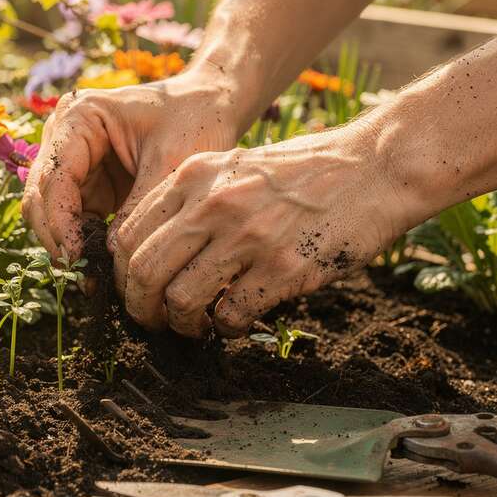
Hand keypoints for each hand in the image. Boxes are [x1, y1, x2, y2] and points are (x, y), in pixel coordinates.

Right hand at [22, 65, 253, 261]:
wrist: (212, 107)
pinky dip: (83, 242)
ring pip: (51, 213)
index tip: (77, 256)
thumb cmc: (195, 120)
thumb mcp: (170, 163)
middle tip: (83, 275)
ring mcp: (73, 161)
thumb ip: (138, 207)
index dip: (60, 221)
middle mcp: (64, 136)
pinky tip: (103, 265)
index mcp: (79, 117)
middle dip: (58, 237)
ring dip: (68, 244)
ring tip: (93, 277)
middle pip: (41, 196)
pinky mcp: (88, 183)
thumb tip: (110, 254)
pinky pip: (74, 219)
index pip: (55, 177)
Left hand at [110, 122, 412, 336]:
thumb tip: (156, 252)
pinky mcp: (282, 268)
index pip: (127, 234)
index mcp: (193, 176)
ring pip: (180, 300)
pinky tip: (236, 323)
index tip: (135, 290)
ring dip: (182, 325)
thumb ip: (193, 200)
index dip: (122, 274)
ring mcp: (247, 236)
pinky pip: (231, 315)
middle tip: (153, 322)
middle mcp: (212, 204)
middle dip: (140, 308)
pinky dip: (227, 328)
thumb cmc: (305, 172)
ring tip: (195, 327)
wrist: (374, 167)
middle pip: (143, 271)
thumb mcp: (234, 167)